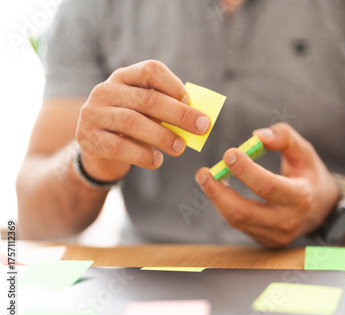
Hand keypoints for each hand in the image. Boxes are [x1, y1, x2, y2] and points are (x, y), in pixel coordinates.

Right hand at [76, 60, 210, 180]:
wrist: (97, 149)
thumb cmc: (132, 127)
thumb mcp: (147, 113)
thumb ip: (167, 111)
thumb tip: (199, 120)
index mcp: (124, 77)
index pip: (150, 70)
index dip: (173, 84)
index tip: (191, 101)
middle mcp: (106, 90)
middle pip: (147, 99)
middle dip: (179, 114)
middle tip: (202, 128)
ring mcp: (94, 114)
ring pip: (133, 122)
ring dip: (162, 137)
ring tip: (180, 148)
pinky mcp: (89, 139)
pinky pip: (119, 147)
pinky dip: (142, 155)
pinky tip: (157, 160)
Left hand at [195, 123, 338, 247]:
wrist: (323, 209)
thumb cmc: (309, 175)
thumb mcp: (304, 151)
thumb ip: (284, 137)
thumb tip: (256, 136)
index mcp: (301, 196)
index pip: (269, 186)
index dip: (246, 171)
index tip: (229, 153)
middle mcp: (288, 221)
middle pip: (244, 212)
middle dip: (219, 193)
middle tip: (204, 173)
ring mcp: (276, 236)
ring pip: (237, 221)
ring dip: (218, 199)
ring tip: (206, 178)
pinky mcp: (266, 241)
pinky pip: (240, 225)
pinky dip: (226, 206)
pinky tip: (220, 191)